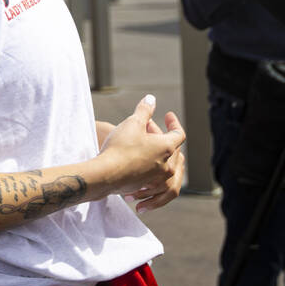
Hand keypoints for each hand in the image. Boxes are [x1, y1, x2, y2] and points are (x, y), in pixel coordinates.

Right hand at [98, 95, 185, 212]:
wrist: (105, 174)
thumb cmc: (120, 147)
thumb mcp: (133, 123)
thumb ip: (144, 110)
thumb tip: (151, 98)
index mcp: (167, 148)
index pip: (179, 133)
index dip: (174, 122)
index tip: (167, 115)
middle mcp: (166, 166)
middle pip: (172, 149)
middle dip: (161, 135)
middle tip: (148, 127)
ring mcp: (156, 178)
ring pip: (163, 164)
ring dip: (155, 152)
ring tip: (143, 144)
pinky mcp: (145, 186)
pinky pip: (153, 176)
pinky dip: (148, 165)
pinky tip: (134, 158)